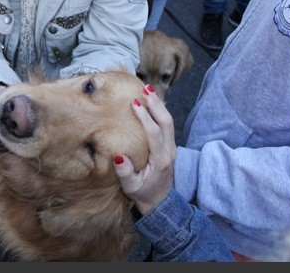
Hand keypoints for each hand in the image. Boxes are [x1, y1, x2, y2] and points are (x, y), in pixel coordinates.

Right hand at [113, 84, 175, 214]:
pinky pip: (167, 124)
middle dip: (156, 104)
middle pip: (167, 122)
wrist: (159, 200)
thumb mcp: (131, 187)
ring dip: (159, 104)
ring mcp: (171, 147)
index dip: (145, 118)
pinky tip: (151, 101)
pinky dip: (160, 110)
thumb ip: (125, 173)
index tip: (134, 104)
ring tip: (148, 89)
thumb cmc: (142, 192)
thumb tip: (118, 157)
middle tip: (145, 88)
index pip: (154, 134)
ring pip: (169, 121)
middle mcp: (169, 151)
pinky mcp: (169, 145)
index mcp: (160, 160)